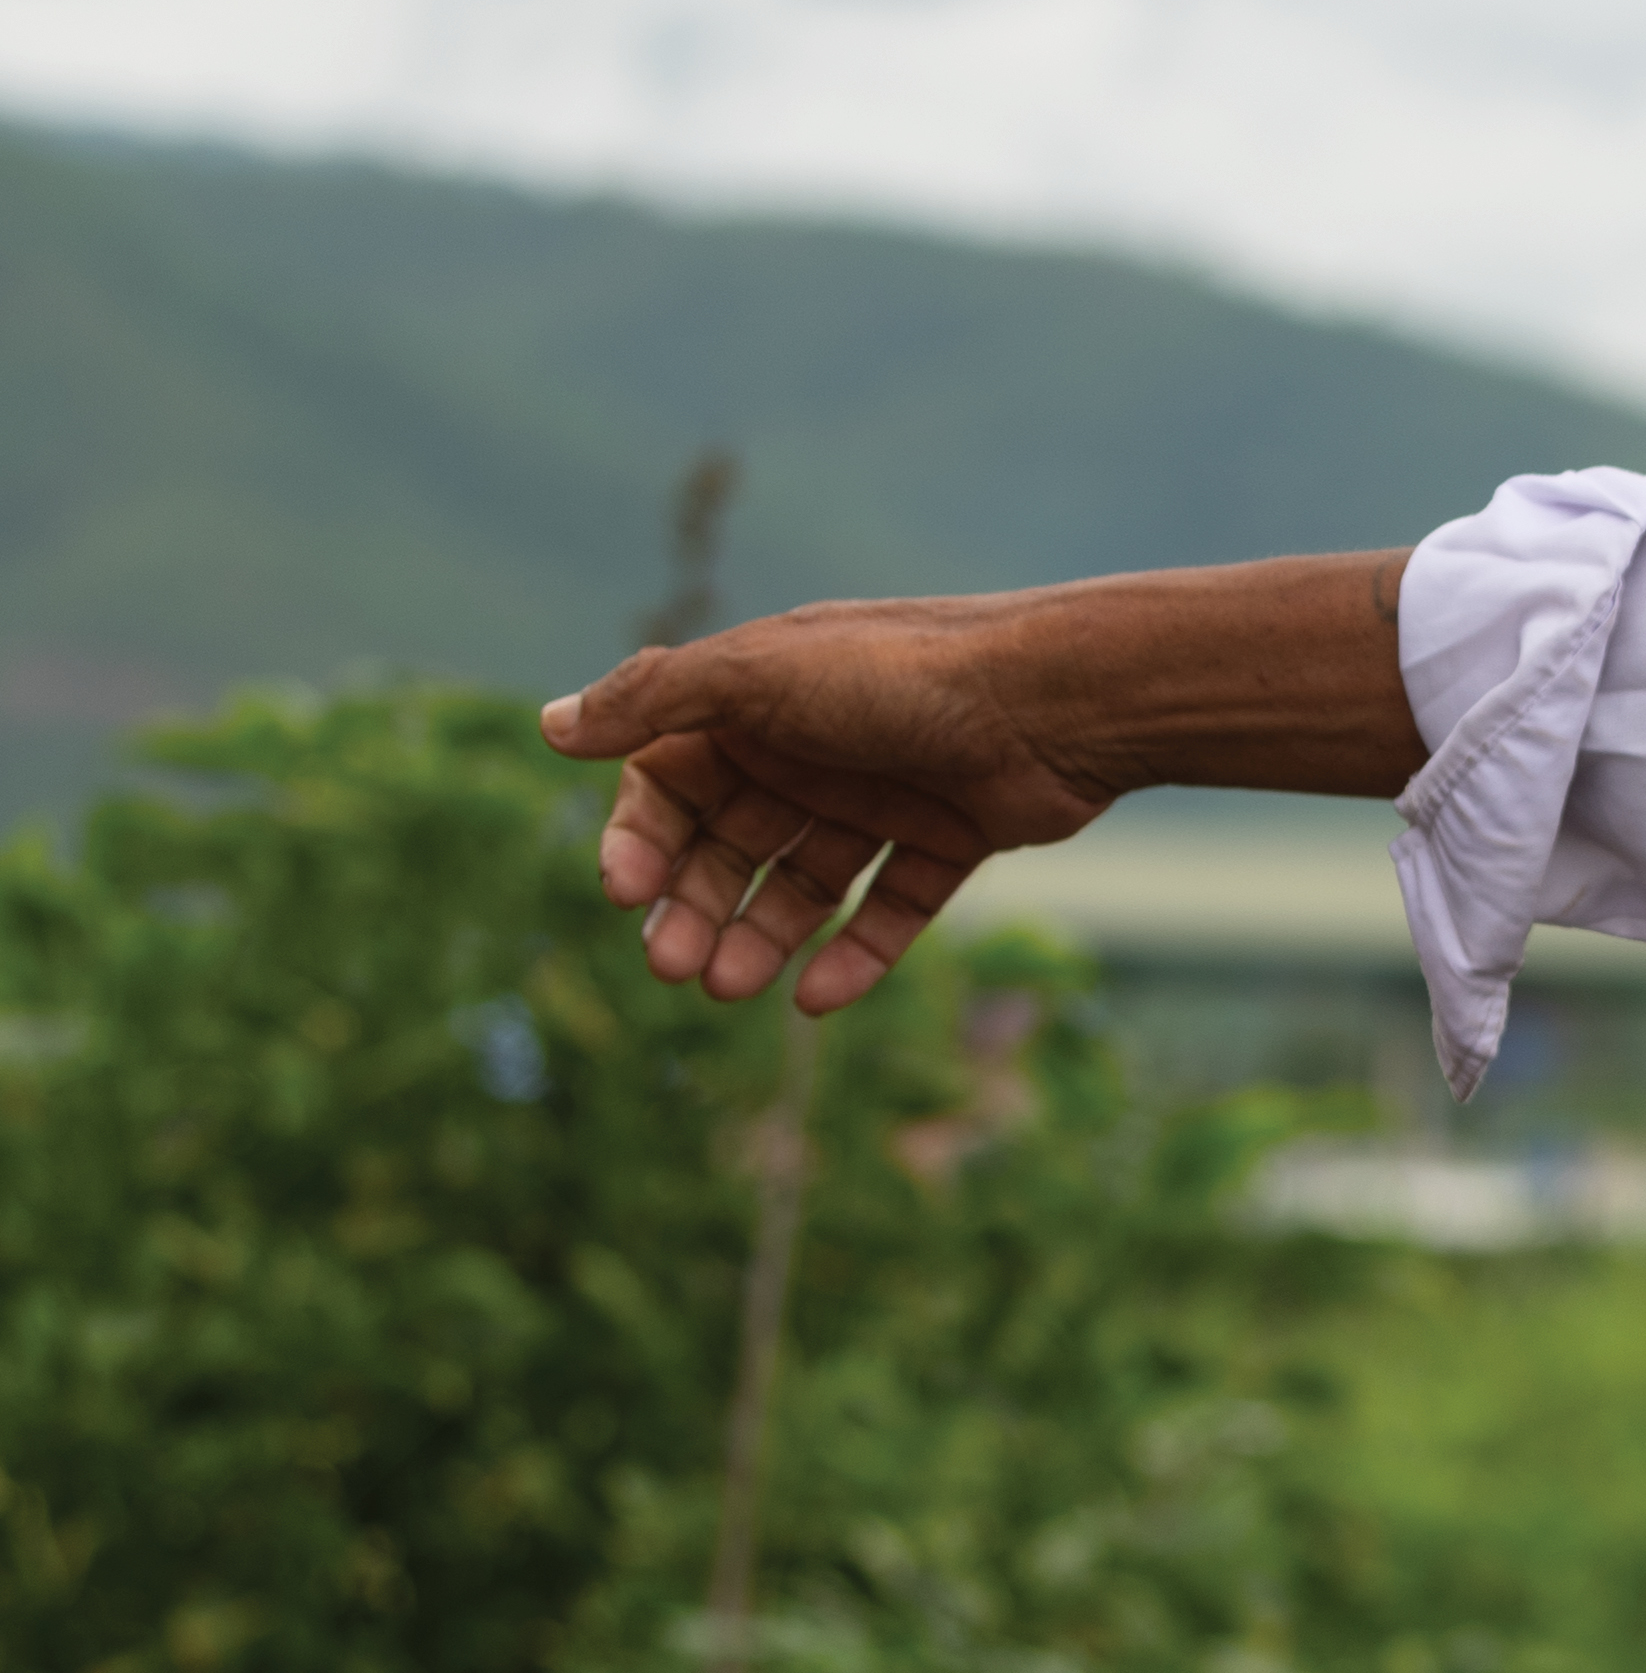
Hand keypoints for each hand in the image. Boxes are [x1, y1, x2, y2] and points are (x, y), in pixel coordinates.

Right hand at [547, 604, 1120, 1011]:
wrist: (1065, 696)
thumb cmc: (908, 674)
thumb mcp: (765, 673)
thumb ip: (659, 698)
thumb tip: (553, 725)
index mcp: (763, 703)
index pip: (671, 783)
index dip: (644, 838)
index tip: (627, 892)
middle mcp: (819, 748)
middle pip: (731, 843)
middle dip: (696, 905)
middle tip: (676, 967)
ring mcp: (887, 794)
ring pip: (803, 883)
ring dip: (761, 936)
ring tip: (734, 987)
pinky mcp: (952, 834)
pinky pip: (891, 907)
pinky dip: (855, 954)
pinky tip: (817, 998)